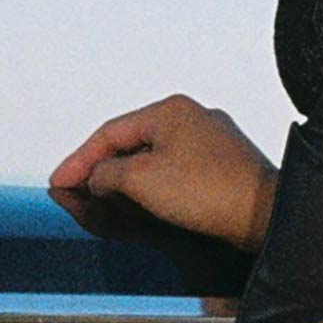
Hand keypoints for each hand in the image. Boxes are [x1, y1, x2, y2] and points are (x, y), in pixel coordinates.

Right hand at [49, 94, 278, 251]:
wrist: (263, 211)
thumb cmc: (210, 191)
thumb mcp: (141, 181)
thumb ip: (108, 173)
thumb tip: (98, 176)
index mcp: (171, 111)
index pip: (111, 131)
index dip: (80, 159)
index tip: (60, 181)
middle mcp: (192, 118)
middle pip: (131, 142)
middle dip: (101, 170)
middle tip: (76, 192)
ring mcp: (208, 140)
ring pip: (152, 158)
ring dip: (125, 181)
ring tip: (103, 202)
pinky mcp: (219, 165)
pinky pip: (173, 171)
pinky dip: (151, 186)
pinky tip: (141, 204)